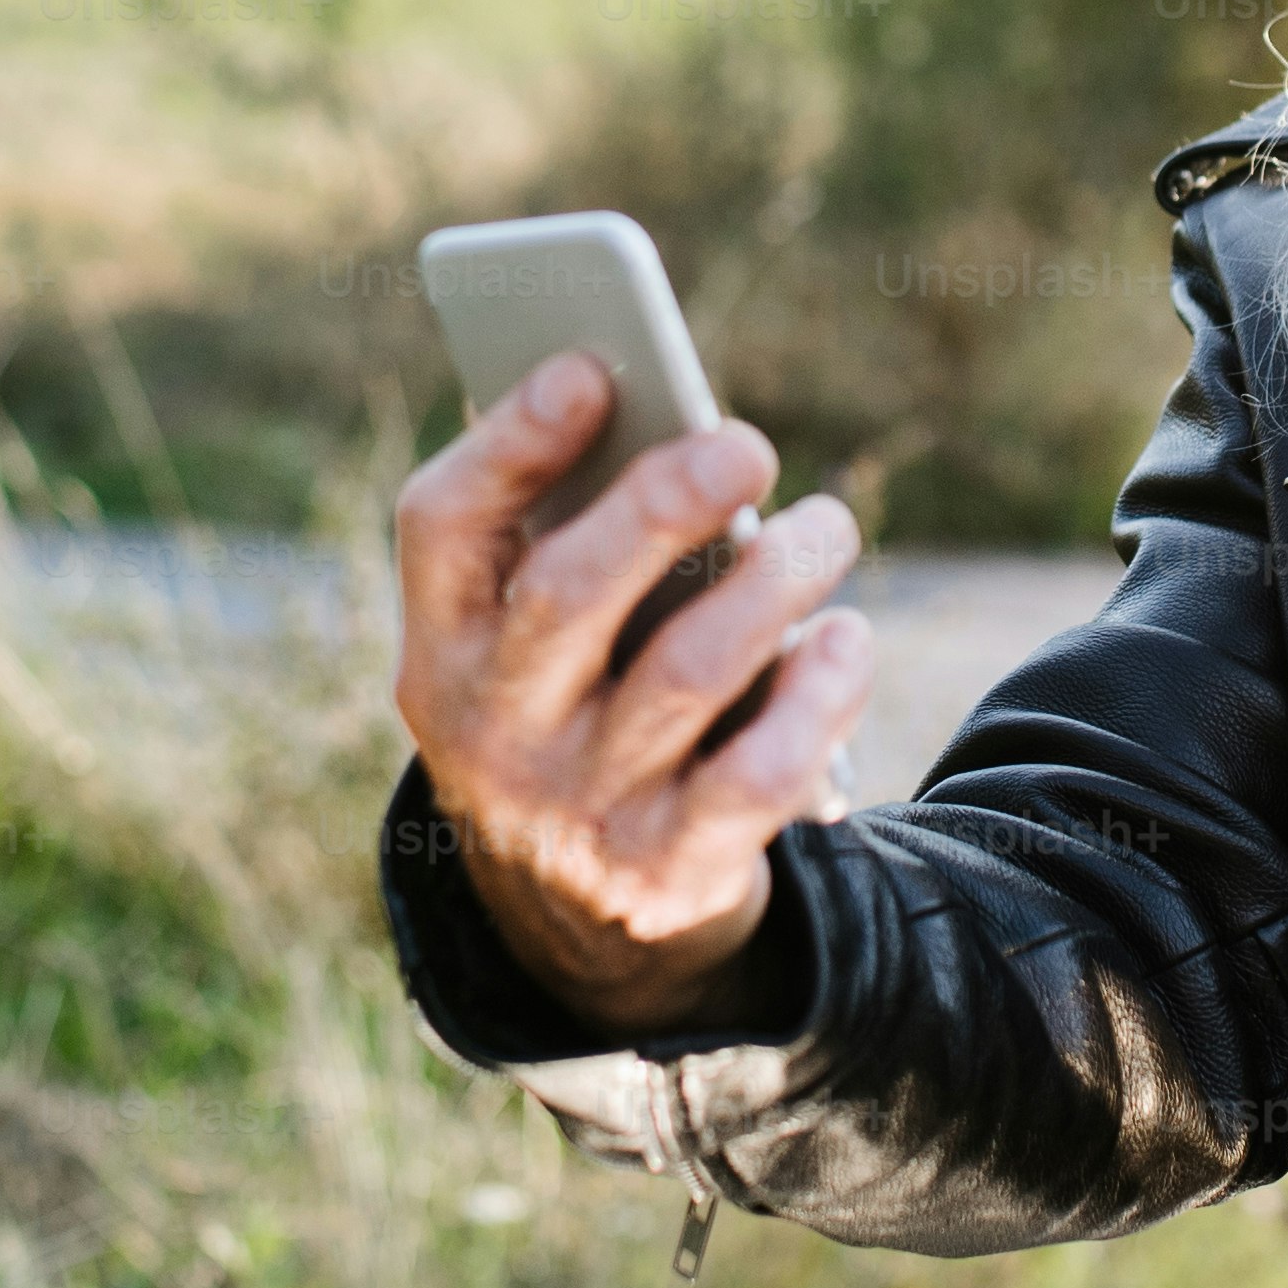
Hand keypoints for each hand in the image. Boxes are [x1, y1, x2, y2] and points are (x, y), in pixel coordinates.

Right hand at [390, 353, 879, 1040]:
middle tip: (746, 442)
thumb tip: (662, 414)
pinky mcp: (670, 869)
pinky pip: (762, 771)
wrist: (583, 920)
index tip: (590, 367)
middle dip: (662, 502)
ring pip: (688, 671)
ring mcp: (580, 810)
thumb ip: (570, 539)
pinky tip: (844, 638)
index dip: (511, 441)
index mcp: (443, 649)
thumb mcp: (531, 646)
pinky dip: (819, 692)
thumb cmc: (578, 711)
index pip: (442, 527)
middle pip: (568, 593)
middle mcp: (492, 733)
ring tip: (826, 526)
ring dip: (774, 579)